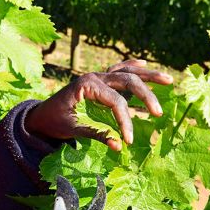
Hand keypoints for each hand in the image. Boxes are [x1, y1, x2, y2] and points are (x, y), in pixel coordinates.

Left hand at [25, 60, 173, 150]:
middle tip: (159, 112)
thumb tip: (118, 146)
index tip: (129, 140)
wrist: (40, 115)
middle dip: (146, 95)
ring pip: (127, 71)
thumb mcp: (72, 130)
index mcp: (86, 85)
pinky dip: (132, 65)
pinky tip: (144, 63)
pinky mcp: (98, 79)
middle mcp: (94, 76)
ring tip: (169, 79)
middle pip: (127, 81)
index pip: (115, 101)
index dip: (124, 121)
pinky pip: (118, 68)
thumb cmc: (54, 122)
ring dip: (148, 75)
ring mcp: (97, 75)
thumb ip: (96, 135)